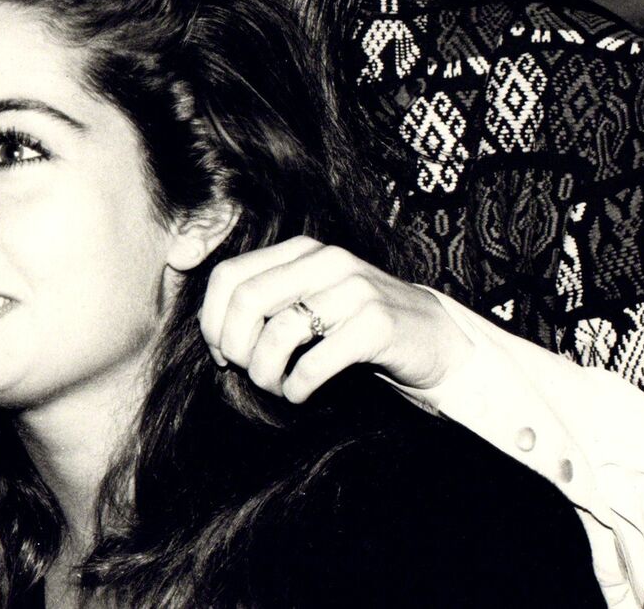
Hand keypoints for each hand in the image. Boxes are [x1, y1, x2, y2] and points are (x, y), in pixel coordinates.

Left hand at [199, 236, 470, 403]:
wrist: (431, 337)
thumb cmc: (356, 326)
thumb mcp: (310, 299)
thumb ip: (268, 300)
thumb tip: (212, 335)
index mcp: (302, 251)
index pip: (229, 276)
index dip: (213, 321)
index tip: (223, 354)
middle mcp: (326, 261)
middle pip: (246, 302)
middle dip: (236, 349)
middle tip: (248, 373)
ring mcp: (353, 289)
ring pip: (278, 333)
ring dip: (266, 374)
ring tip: (278, 387)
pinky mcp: (376, 324)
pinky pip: (313, 363)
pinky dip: (297, 388)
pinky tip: (302, 393)